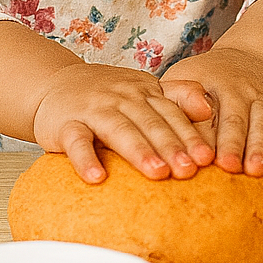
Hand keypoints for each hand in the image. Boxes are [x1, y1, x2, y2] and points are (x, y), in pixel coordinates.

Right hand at [32, 61, 215, 183]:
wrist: (54, 83)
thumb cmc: (108, 95)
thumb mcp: (144, 89)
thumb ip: (177, 96)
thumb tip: (208, 108)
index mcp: (143, 91)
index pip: (170, 113)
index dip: (189, 135)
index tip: (207, 158)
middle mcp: (121, 97)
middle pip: (149, 123)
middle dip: (171, 146)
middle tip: (188, 171)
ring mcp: (93, 110)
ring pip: (119, 130)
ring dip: (139, 152)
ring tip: (157, 174)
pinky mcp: (65, 126)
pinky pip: (77, 142)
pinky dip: (86, 160)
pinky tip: (97, 178)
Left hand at [161, 44, 262, 176]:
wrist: (248, 59)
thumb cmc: (205, 79)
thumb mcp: (183, 79)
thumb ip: (171, 103)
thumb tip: (158, 131)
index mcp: (205, 81)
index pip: (202, 112)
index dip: (201, 135)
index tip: (199, 157)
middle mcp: (236, 86)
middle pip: (233, 116)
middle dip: (231, 142)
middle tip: (228, 167)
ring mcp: (260, 94)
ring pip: (261, 120)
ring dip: (259, 146)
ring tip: (255, 170)